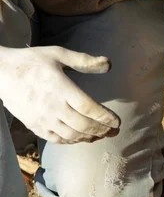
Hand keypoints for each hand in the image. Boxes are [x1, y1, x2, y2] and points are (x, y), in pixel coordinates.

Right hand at [0, 46, 119, 143]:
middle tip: (114, 132)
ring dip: (90, 138)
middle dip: (103, 130)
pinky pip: (58, 140)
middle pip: (84, 125)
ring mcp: (43, 119)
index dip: (105, 117)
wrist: (0, 73)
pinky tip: (82, 138)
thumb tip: (108, 64)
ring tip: (101, 135)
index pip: (89, 108)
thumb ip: (83, 60)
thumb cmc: (31, 62)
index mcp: (61, 88)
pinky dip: (73, 141)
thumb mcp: (57, 54)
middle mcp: (53, 107)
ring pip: (72, 136)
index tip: (117, 122)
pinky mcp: (35, 126)